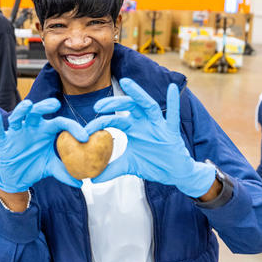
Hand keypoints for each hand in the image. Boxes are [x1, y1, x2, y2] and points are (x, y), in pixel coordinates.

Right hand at [0, 99, 88, 192]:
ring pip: (18, 117)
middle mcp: (32, 127)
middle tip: (55, 104)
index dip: (73, 128)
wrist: (17, 177)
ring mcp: (17, 132)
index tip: (84, 137)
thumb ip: (65, 172)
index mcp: (46, 131)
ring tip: (28, 105)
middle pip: (38, 112)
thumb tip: (81, 182)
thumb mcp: (51, 168)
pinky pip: (0, 132)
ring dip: (22, 110)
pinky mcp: (5, 141)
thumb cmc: (35, 165)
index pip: (60, 123)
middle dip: (45, 106)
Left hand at [85, 80, 215, 197]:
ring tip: (126, 82)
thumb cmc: (153, 164)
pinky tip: (173, 89)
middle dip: (113, 104)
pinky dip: (173, 102)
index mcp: (133, 127)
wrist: (174, 173)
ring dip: (138, 93)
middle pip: (128, 107)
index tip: (87, 128)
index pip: (114, 120)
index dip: (101, 122)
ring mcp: (158, 125)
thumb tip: (91, 179)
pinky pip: (173, 115)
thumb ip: (110, 170)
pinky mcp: (172, 131)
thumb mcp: (129, 166)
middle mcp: (144, 122)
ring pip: (148, 105)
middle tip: (98, 106)